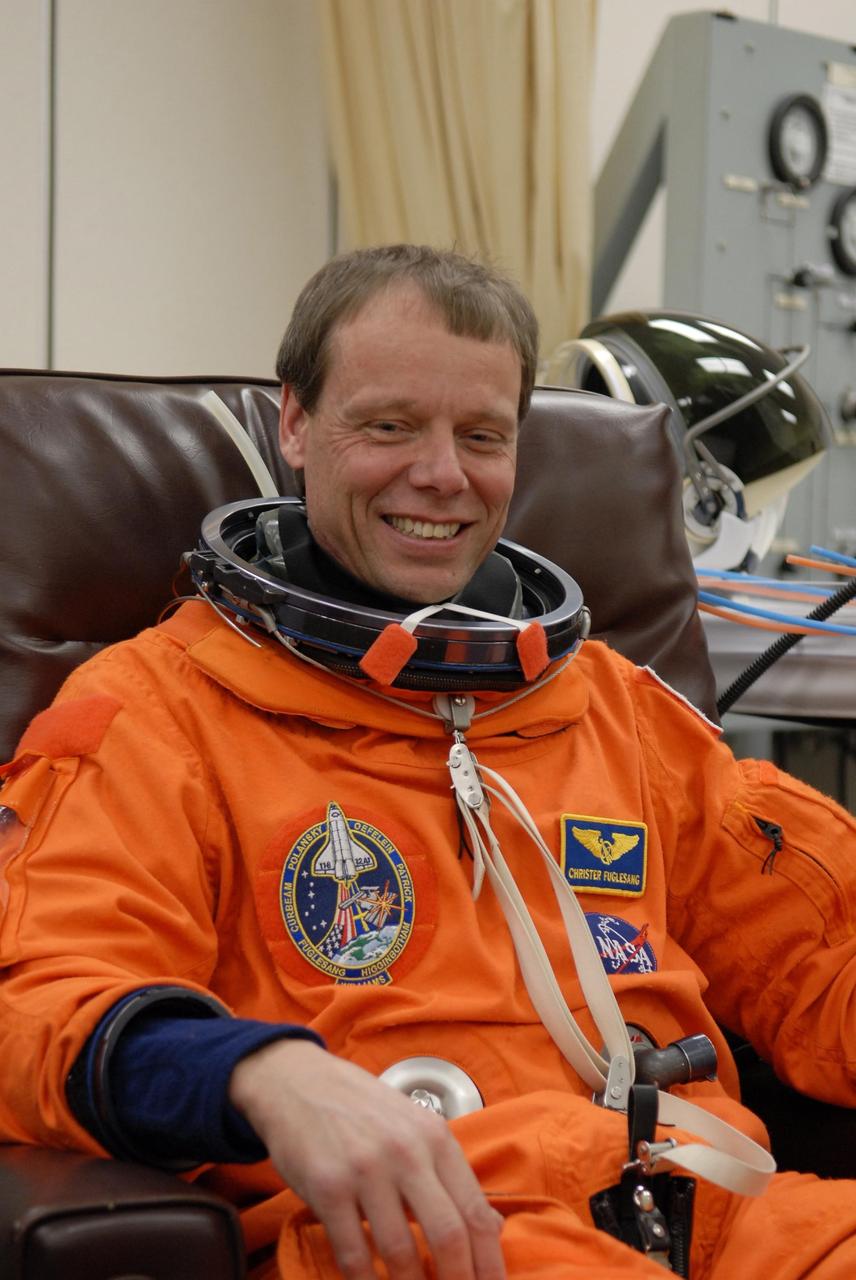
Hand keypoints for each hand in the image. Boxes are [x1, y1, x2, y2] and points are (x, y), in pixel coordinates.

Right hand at [229, 1039, 505, 1279]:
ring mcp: (365, 1169)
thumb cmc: (362, 1108)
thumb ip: (448, 1174)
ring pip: (400, 1251)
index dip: (489, 1264)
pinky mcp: (327, 1186)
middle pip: (448, 1235)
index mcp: (435, 1138)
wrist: (298, 1081)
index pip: (476, 1212)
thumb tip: (490, 1228)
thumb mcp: (415, 1126)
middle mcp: (406, 1152)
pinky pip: (353, 1253)